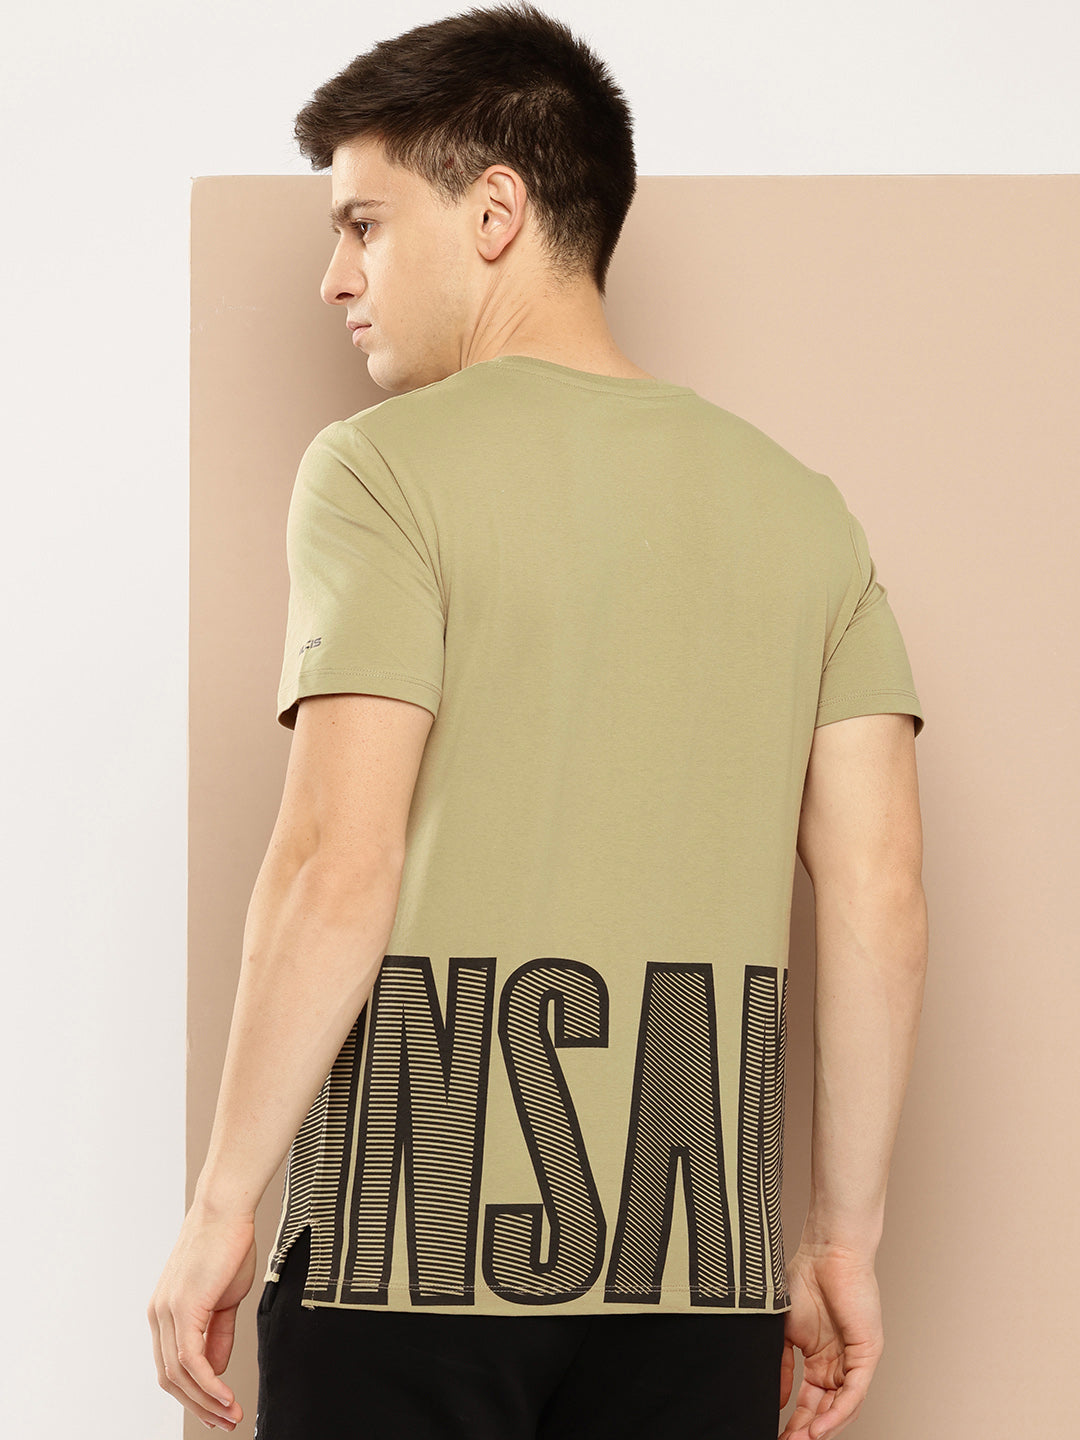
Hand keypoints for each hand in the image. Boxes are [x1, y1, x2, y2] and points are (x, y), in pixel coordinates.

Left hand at [147, 1204, 256, 1430]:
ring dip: (206, 1401)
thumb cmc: (228, 1246)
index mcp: (165, 1313)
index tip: (219, 1410)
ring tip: (231, 1414)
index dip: (194, 1394)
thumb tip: (216, 1368)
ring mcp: (167, 1313)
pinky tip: (225, 1396)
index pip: (172, 1367)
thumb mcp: (225, 1299)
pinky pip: (191, 1360)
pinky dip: (209, 1384)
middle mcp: (158, 1316)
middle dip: (200, 1406)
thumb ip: (217, 1334)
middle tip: (226, 1422)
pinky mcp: (182, 1308)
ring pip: (179, 1375)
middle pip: (171, 1379)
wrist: (226, 1211)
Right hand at [777, 1242, 884, 1439]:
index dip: (795, 1422)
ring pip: (843, 1407)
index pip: (810, 1402)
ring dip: (822, 1428)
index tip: (777, 1436)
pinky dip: (838, 1412)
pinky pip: (854, 1392)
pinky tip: (820, 1427)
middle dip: (807, 1432)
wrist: (825, 1252)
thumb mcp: (784, 1331)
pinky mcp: (867, 1353)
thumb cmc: (804, 1279)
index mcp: (820, 1360)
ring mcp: (855, 1360)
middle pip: (826, 1410)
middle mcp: (840, 1364)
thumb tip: (777, 1400)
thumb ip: (780, 1366)